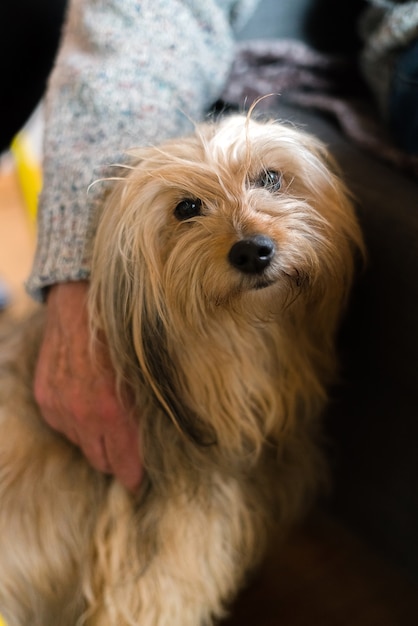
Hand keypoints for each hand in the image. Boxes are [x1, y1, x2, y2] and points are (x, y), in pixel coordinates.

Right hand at [34, 281, 142, 491]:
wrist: (83, 303)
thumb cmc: (122, 336)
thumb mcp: (146, 375)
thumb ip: (146, 413)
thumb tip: (152, 443)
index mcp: (113, 413)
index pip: (125, 466)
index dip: (134, 475)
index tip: (139, 480)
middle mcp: (82, 416)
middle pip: (101, 462)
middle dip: (117, 459)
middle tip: (128, 450)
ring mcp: (60, 408)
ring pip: (82, 444)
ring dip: (96, 438)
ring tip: (108, 415)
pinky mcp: (46, 399)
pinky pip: (64, 425)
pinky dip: (77, 421)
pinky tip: (87, 400)